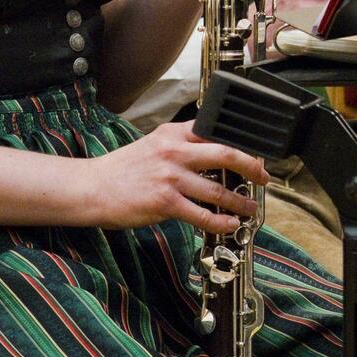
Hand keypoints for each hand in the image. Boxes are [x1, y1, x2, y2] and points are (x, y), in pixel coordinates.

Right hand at [82, 120, 270, 234]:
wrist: (92, 187)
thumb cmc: (124, 168)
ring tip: (250, 208)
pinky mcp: (164, 202)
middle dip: (251, 167)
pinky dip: (220, 222)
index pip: (216, 131)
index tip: (256, 153)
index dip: (242, 142)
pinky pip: (201, 214)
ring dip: (240, 202)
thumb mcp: (154, 143)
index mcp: (174, 134)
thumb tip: (214, 149)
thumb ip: (182, 143)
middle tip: (264, 177)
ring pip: (217, 189)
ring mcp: (170, 177)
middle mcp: (174, 151)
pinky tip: (230, 224)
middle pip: (225, 154)